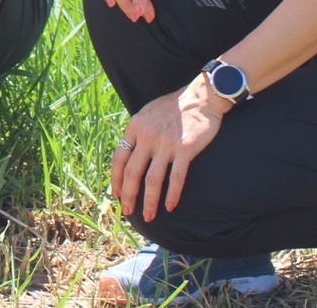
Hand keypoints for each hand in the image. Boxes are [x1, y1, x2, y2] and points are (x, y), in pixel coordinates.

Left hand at [111, 75, 229, 221]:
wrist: (200, 98)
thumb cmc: (173, 106)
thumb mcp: (147, 113)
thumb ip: (137, 132)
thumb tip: (127, 152)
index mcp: (135, 127)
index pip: (119, 158)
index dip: (116, 179)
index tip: (116, 195)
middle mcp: (148, 137)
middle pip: (133, 172)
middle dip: (128, 195)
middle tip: (127, 212)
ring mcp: (166, 144)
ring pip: (153, 180)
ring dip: (149, 202)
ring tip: (148, 217)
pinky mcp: (186, 150)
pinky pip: (177, 178)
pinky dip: (172, 194)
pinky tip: (170, 207)